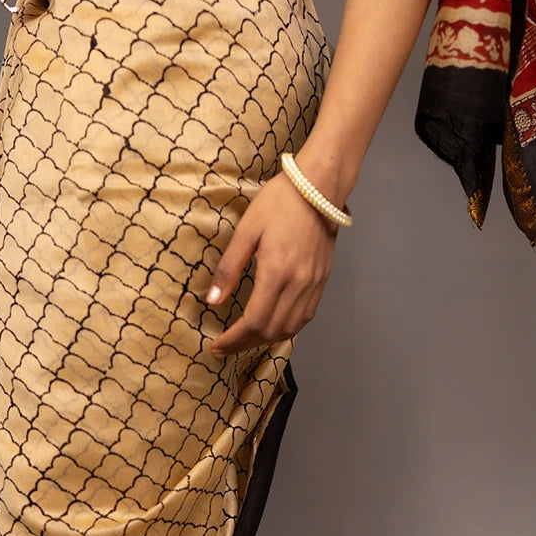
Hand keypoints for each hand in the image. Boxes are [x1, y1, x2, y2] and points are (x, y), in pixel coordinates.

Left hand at [206, 173, 337, 356]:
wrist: (319, 187)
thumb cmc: (279, 202)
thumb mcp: (246, 231)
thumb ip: (229, 268)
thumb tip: (212, 301)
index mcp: (276, 272)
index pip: (253, 322)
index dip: (233, 340)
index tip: (216, 346)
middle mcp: (298, 284)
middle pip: (271, 331)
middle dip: (245, 344)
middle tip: (224, 348)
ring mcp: (313, 284)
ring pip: (290, 329)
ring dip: (265, 341)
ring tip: (244, 341)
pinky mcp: (322, 281)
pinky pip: (305, 317)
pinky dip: (286, 330)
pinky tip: (271, 328)